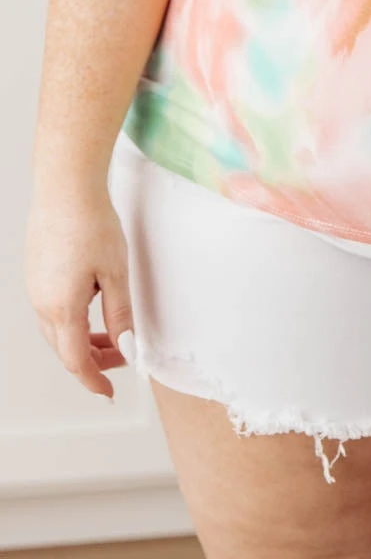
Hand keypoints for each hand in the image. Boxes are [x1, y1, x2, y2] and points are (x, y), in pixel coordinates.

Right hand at [25, 183, 136, 401]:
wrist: (65, 186)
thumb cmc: (92, 224)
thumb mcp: (116, 272)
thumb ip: (120, 314)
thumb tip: (127, 347)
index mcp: (62, 308)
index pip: (76, 361)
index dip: (94, 380)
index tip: (110, 392)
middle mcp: (42, 302)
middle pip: (65, 349)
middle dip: (93, 360)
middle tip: (123, 355)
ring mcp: (35, 288)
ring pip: (56, 330)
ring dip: (83, 340)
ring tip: (112, 333)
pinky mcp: (36, 273)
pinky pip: (51, 309)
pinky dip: (72, 319)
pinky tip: (92, 302)